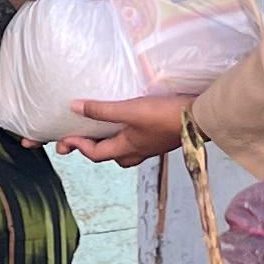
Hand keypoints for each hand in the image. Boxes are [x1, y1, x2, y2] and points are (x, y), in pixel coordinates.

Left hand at [58, 94, 191, 165]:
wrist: (200, 118)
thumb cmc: (166, 116)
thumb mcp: (131, 110)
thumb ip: (102, 110)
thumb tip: (75, 108)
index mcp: (127, 149)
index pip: (95, 153)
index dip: (77, 145)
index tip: (63, 138)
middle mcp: (137, 151)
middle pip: (107, 155)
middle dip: (89, 148)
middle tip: (75, 138)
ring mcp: (149, 146)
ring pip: (121, 150)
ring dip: (106, 143)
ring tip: (98, 130)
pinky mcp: (158, 138)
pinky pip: (133, 141)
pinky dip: (121, 135)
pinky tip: (126, 123)